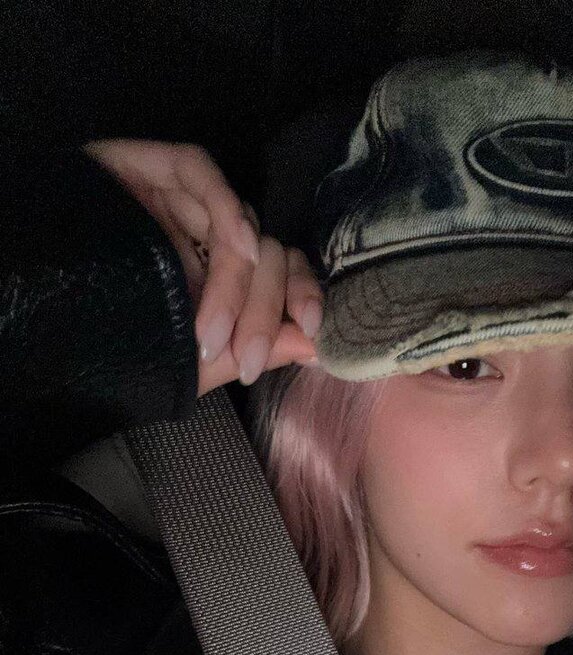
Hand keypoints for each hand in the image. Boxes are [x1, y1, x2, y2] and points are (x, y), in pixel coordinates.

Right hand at [83, 139, 322, 396]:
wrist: (47, 314)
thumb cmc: (122, 338)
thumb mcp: (197, 359)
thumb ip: (257, 349)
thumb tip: (317, 346)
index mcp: (228, 273)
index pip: (284, 271)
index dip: (305, 295)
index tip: (314, 333)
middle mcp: (214, 233)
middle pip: (268, 254)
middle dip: (263, 312)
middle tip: (242, 360)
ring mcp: (186, 200)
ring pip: (240, 222)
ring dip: (236, 285)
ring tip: (210, 334)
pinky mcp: (156, 167)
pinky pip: (203, 173)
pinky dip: (226, 210)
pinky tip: (236, 247)